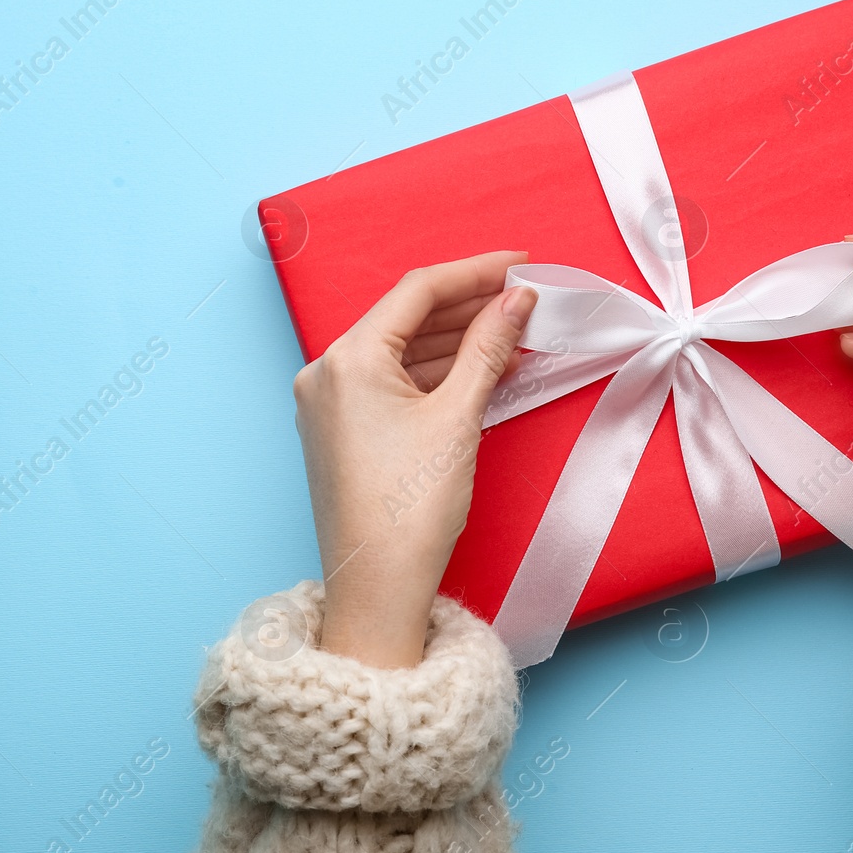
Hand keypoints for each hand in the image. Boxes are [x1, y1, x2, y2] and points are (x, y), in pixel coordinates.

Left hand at [292, 251, 536, 667]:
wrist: (377, 589)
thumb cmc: (408, 510)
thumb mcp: (458, 418)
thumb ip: (489, 348)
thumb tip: (517, 300)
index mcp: (346, 359)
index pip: (418, 290)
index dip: (476, 271)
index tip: (522, 263)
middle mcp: (327, 373)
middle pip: (407, 318)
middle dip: (470, 307)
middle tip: (526, 299)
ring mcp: (330, 404)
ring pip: (403, 352)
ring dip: (458, 341)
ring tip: (515, 334)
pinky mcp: (343, 431)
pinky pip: (393, 383)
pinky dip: (437, 374)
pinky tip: (482, 371)